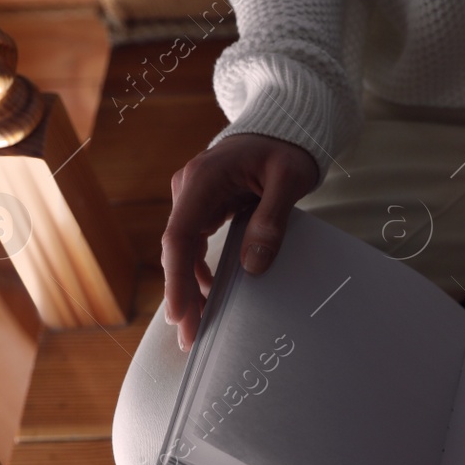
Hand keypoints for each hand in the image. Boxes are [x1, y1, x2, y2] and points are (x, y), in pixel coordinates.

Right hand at [161, 133, 320, 350]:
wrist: (283, 127)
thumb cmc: (286, 148)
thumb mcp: (288, 179)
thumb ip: (272, 219)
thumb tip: (253, 265)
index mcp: (202, 180)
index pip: (179, 236)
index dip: (177, 279)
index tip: (178, 313)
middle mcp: (189, 189)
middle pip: (176, 249)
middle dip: (181, 295)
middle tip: (190, 337)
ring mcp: (194, 198)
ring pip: (183, 251)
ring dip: (188, 288)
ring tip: (198, 325)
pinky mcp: (204, 206)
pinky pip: (195, 244)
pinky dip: (199, 271)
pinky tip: (209, 295)